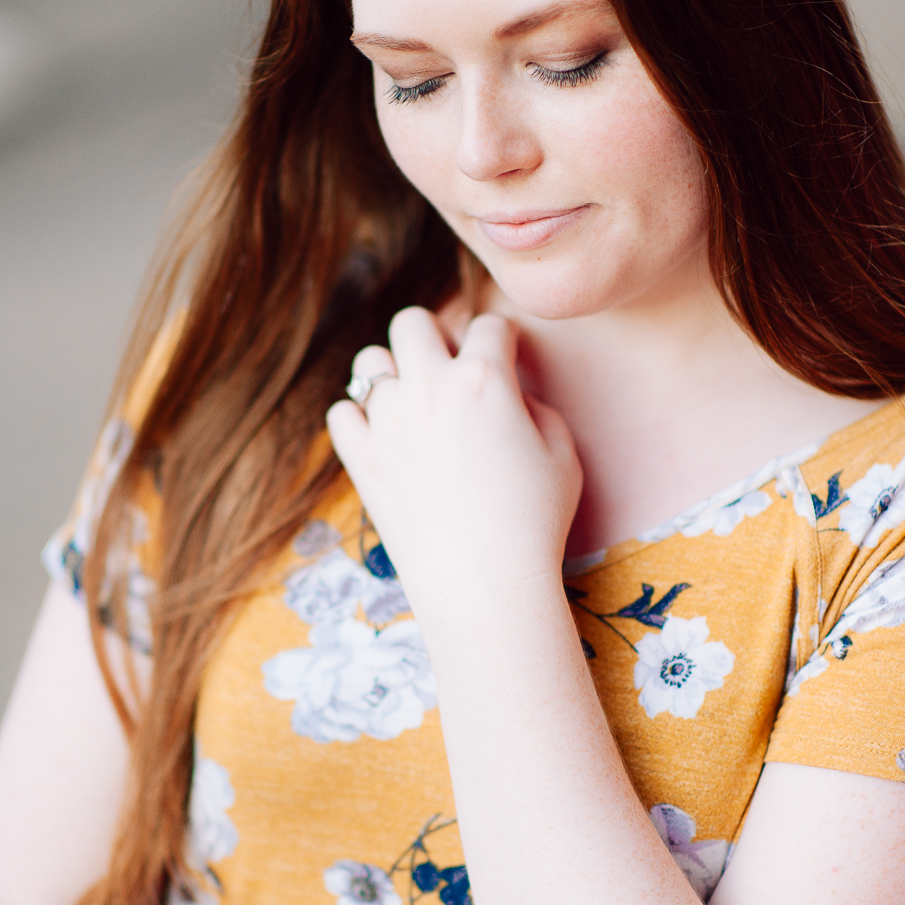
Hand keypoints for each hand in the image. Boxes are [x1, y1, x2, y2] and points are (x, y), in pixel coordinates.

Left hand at [327, 308, 581, 626]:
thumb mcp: (563, 452)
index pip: (490, 324)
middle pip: (414, 321)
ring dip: (393, 373)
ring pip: (370, 362)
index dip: (502, 338)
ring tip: (415, 404)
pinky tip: (386, 438)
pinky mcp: (361, 458)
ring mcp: (387, 422)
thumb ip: (535, 405)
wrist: (485, 583)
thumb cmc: (534, 521)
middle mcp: (429, 388)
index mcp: (484, 378)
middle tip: (451, 369)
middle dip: (435, 336)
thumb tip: (510, 393)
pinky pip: (341, 413)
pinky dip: (360, 419)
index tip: (504, 355)